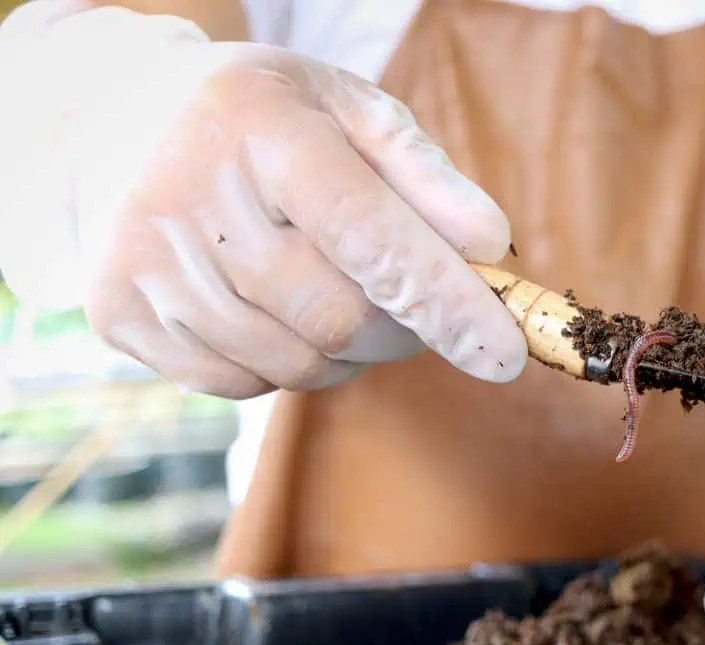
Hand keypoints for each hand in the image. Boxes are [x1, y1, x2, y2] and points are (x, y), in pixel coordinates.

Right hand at [0, 1, 525, 397]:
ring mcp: (140, 261)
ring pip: (294, 364)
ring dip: (350, 353)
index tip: (505, 355)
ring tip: (343, 295)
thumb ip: (425, 175)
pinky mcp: (117, 314)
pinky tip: (279, 312)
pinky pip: (241, 385)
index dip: (445, 301)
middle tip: (416, 303)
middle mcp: (184, 194)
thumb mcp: (348, 110)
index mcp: (256, 126)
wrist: (110, 119)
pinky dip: (287, 366)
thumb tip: (491, 246)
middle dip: (405, 329)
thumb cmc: (264, 119)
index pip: (368, 233)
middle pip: (338, 318)